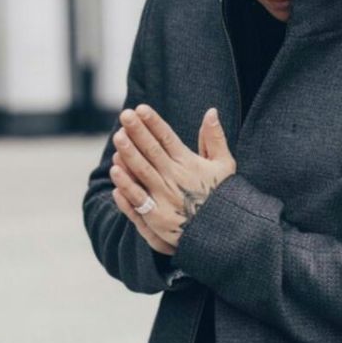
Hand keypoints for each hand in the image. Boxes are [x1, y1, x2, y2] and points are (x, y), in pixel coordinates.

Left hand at [110, 105, 235, 254]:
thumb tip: (211, 111)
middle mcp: (175, 178)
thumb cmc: (223, 197)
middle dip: (137, 131)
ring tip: (118, 136)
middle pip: (152, 150)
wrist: (222, 234)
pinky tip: (115, 171)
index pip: (167, 138)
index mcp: (189, 164)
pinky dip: (126, 185)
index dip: (153, 122)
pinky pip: (137, 198)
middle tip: (125, 115)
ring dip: (128, 153)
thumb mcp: (225, 165)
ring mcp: (165, 197)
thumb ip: (215, 138)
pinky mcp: (157, 217)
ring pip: (142, 171)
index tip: (141, 108)